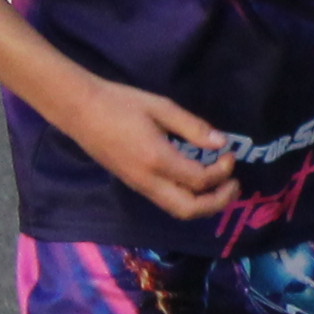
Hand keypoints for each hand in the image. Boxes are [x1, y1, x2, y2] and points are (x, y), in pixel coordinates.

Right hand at [60, 77, 243, 220]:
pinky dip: (187, 199)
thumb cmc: (120, 103)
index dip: (222, 171)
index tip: (229, 153)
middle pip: (189, 209)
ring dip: (203, 205)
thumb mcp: (161, 107)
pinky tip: (196, 182)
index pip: (200, 180)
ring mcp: (138, 185)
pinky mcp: (133, 184)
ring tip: (221, 186)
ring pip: (176, 210)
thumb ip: (193, 127)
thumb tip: (221, 143)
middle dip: (218, 202)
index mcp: (157, 159)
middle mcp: (148, 180)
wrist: (79, 110)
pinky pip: (165, 201)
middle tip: (234, 184)